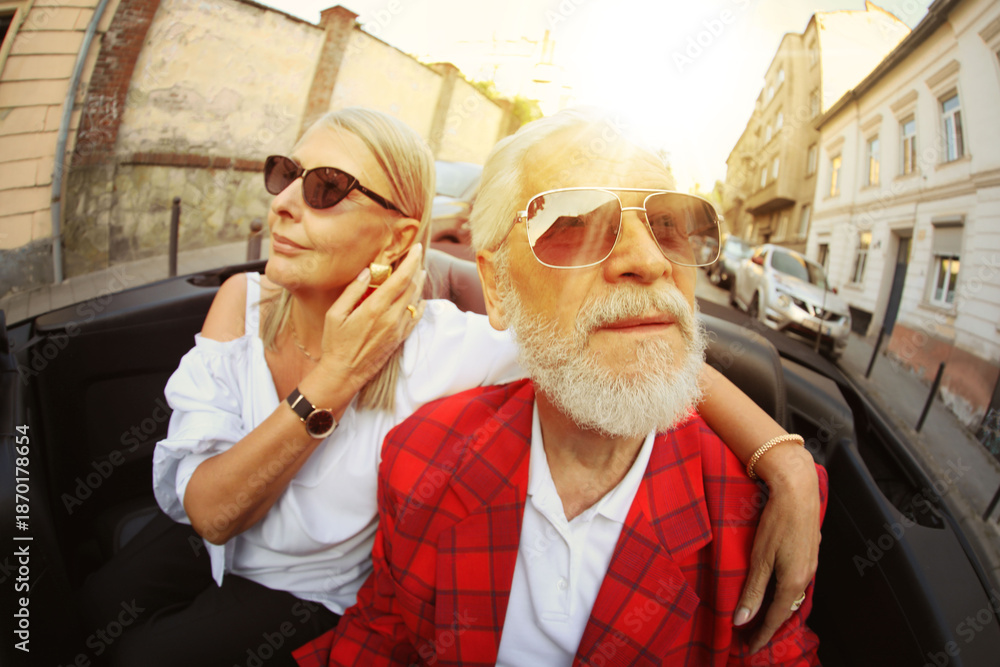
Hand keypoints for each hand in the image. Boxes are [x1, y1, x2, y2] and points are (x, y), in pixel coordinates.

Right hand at [312, 243, 426, 394]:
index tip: (417, 248)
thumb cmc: (335, 343)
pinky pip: (415, 318)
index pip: (401, 278)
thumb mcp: (335, 314)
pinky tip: (419, 299)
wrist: (344, 374)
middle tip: (417, 256)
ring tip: (419, 272)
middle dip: (416, 268)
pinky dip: (419, 305)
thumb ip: (352, 291)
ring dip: (419, 284)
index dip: (411, 261)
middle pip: (412, 287)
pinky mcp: (399, 339)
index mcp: (375, 308)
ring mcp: (398, 329)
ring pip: (415, 300)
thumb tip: (366, 272)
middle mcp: (391, 317)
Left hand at [734, 444, 820, 653]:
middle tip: (752, 638)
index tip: (750, 649)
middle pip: (786, 609)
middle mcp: (806, 576)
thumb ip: (752, 590)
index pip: (775, 618)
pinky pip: (797, 582)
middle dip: (769, 625)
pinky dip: (784, 593)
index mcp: (793, 581)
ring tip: (762, 618)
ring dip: (777, 609)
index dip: (762, 635)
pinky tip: (776, 590)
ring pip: (793, 595)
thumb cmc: (777, 521)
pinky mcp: (810, 552)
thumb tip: (741, 620)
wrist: (798, 489)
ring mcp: (811, 564)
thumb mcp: (760, 558)